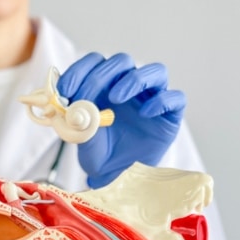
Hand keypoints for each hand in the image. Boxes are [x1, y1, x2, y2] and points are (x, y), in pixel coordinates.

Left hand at [57, 52, 185, 187]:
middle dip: (100, 76)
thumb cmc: (100, 153)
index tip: (64, 90)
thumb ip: (75, 125)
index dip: (79, 70)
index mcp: (105, 86)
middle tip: (85, 96)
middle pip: (122, 62)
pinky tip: (145, 114)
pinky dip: (162, 101)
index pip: (94, 63)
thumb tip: (65, 112)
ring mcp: (152, 98)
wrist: (118, 177)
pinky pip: (175, 98)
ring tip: (115, 97)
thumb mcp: (83, 140)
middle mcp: (130, 87)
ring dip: (133, 79)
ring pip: (155, 72)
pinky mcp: (171, 114)